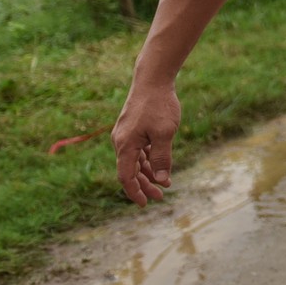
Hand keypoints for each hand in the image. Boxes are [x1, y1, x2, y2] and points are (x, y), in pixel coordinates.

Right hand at [113, 80, 180, 204]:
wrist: (153, 80)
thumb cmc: (159, 106)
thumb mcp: (164, 134)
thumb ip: (162, 158)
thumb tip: (162, 180)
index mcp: (125, 145)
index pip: (126, 177)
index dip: (135, 192)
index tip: (145, 204)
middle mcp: (121, 142)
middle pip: (130, 171)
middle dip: (144, 185)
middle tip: (160, 197)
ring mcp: (126, 135)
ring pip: (135, 161)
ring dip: (148, 173)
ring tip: (164, 183)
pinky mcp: (132, 129)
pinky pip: (138, 150)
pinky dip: (148, 160)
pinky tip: (159, 166)